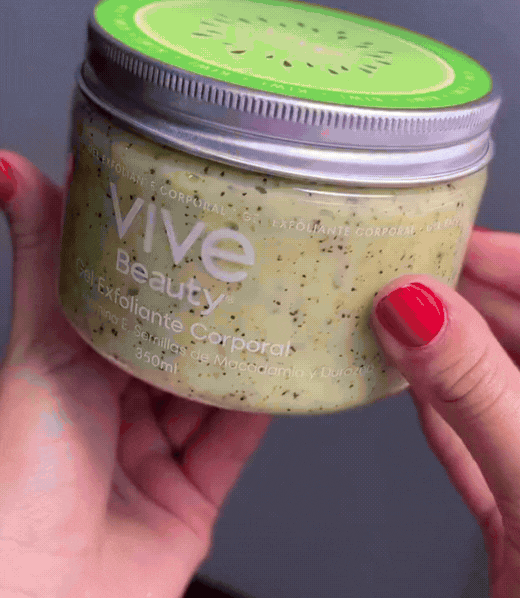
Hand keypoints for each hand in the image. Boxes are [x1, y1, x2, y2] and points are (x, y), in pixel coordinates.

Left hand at [0, 153, 270, 597]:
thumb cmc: (20, 475)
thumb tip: (10, 169)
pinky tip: (287, 370)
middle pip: (178, 344)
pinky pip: (235, 441)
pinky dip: (263, 407)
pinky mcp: (191, 497)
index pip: (130, 302)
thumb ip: (47, 259)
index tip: (200, 223)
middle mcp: (113, 409)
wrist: (43, 596)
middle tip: (257, 257)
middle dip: (216, 306)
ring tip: (284, 302)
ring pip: (213, 388)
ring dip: (245, 353)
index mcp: (74, 367)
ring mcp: (153, 455)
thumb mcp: (42, 343)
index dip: (165, 263)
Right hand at [370, 229, 519, 596]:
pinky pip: (492, 443)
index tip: (459, 240)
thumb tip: (416, 310)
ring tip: (397, 319)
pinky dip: (447, 415)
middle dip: (477, 305)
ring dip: (454, 358)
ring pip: (516, 389)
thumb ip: (480, 397)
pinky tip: (408, 386)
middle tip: (411, 277)